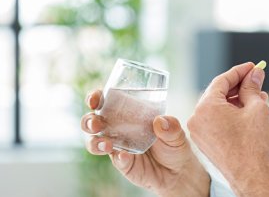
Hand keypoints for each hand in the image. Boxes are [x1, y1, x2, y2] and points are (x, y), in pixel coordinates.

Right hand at [81, 90, 209, 196]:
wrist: (178, 171)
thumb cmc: (174, 145)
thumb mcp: (177, 133)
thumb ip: (171, 126)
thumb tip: (161, 121)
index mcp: (129, 113)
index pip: (107, 101)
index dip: (96, 98)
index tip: (95, 99)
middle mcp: (118, 128)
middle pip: (93, 122)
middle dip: (90, 121)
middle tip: (96, 124)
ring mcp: (118, 146)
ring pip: (95, 142)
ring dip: (95, 142)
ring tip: (106, 144)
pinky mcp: (123, 163)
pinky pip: (115, 160)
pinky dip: (118, 157)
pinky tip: (125, 156)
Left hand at [188, 62, 268, 196]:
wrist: (251, 176)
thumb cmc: (253, 144)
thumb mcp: (256, 107)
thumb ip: (252, 87)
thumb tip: (254, 74)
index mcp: (206, 107)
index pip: (222, 80)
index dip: (240, 71)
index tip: (253, 67)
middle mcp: (197, 118)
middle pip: (218, 93)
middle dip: (239, 85)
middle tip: (256, 79)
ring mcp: (199, 131)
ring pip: (217, 107)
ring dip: (236, 100)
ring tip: (257, 97)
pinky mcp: (204, 141)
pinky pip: (215, 120)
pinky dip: (230, 113)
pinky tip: (247, 111)